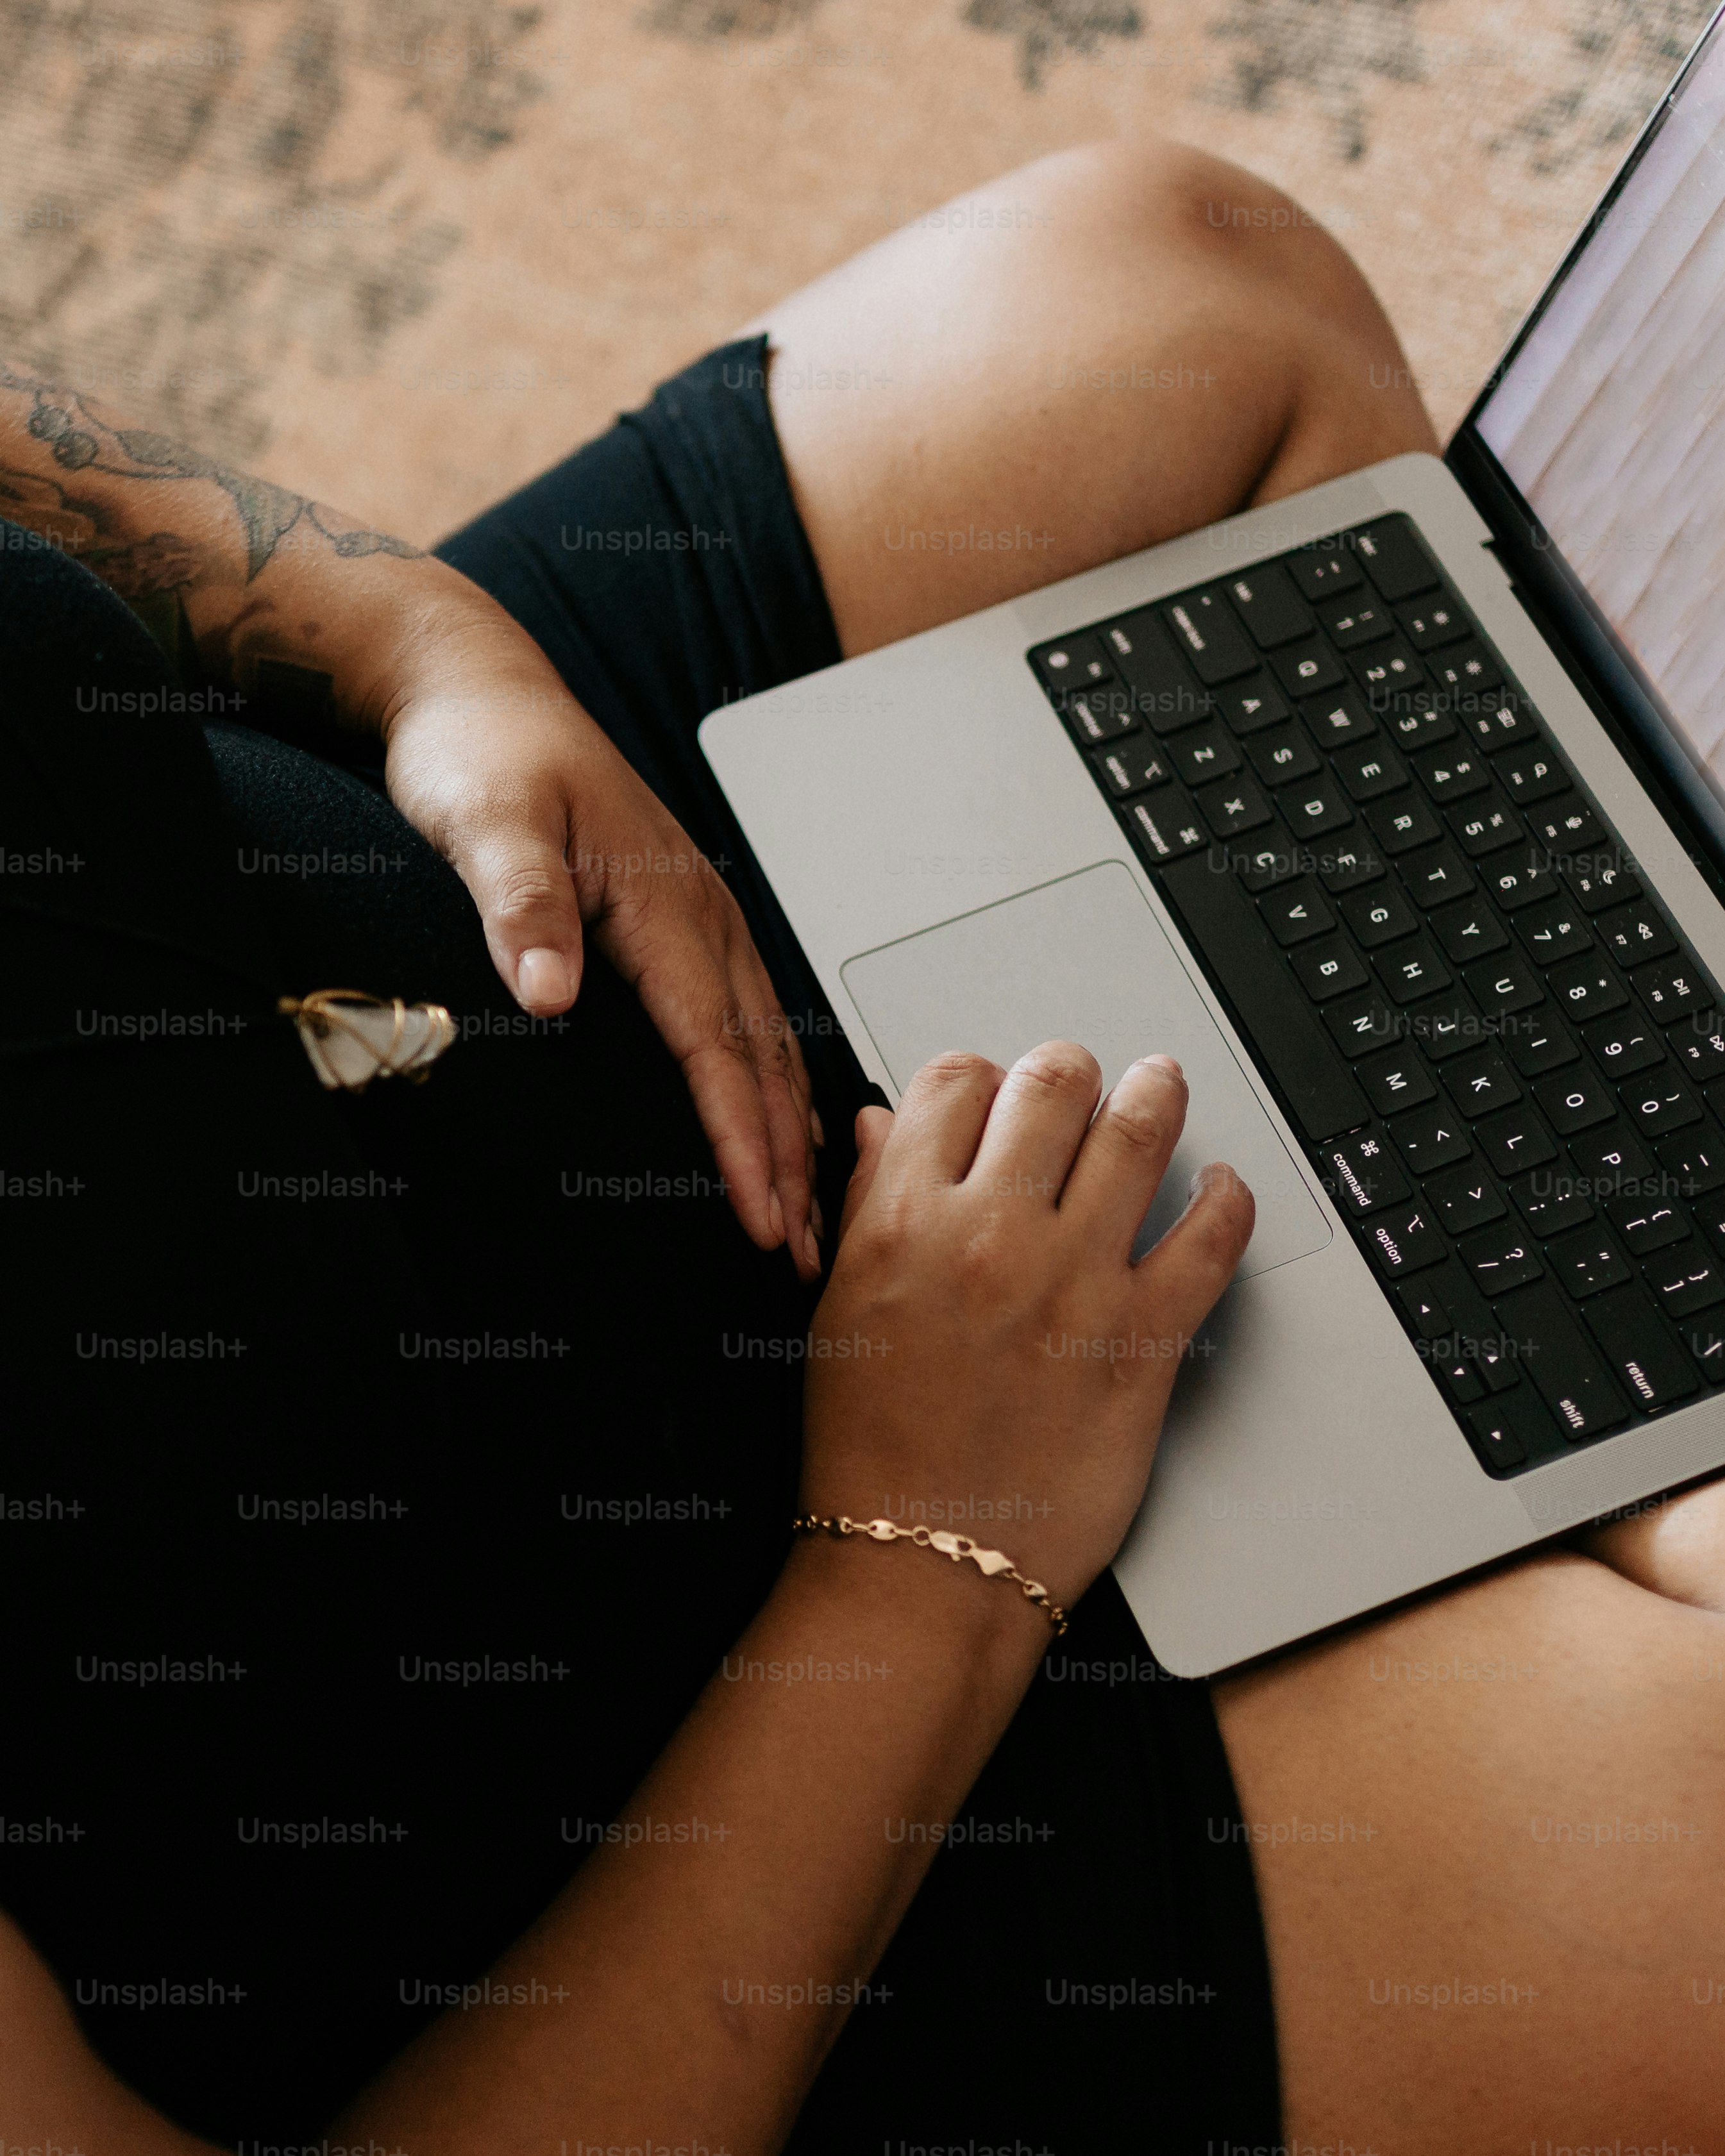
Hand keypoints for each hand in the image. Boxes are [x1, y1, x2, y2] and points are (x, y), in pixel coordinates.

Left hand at [374, 587, 820, 1278]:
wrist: (476, 690)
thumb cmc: (480, 752)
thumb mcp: (484, 820)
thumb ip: (519, 905)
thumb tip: (552, 991)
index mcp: (662, 900)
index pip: (714, 1045)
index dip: (741, 1138)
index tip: (761, 1215)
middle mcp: (698, 912)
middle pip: (760, 1056)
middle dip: (787, 1160)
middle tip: (803, 1252)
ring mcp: (696, 913)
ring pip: (765, 1040)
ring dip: (789, 1129)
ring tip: (807, 1209)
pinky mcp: (678, 917)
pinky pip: (745, 1013)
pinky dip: (770, 1078)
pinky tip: (779, 1114)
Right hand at [801, 1042, 1254, 1609]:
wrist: (923, 1565)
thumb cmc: (872, 1453)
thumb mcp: (839, 1310)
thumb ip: (867, 1205)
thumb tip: (886, 1125)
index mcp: (904, 1221)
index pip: (953, 1082)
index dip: (983, 1076)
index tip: (999, 1092)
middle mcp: (991, 1235)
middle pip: (1052, 1085)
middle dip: (1071, 1071)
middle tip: (1085, 1083)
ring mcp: (1074, 1283)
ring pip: (1136, 1135)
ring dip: (1158, 1094)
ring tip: (1164, 1085)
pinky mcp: (1143, 1342)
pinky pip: (1211, 1238)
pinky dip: (1229, 1197)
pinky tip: (1223, 1187)